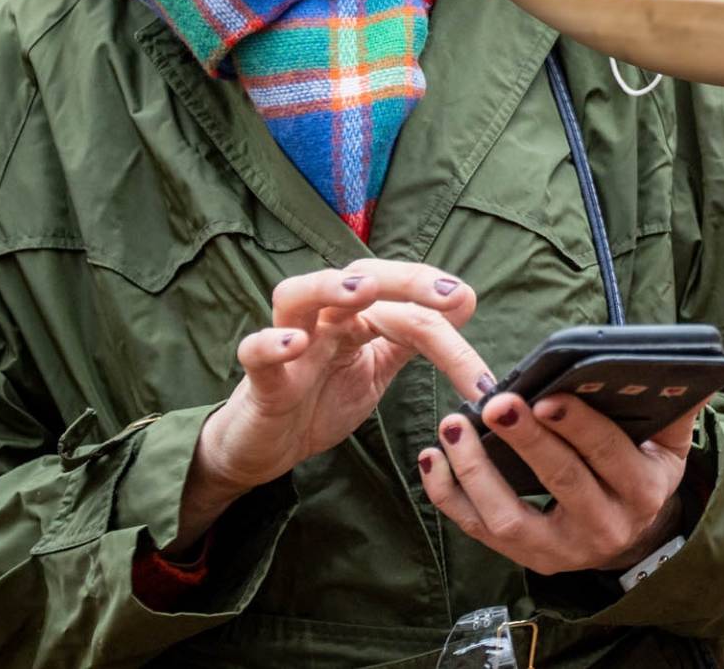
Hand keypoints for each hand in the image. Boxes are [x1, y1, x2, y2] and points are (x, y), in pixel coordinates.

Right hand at [196, 258, 494, 497]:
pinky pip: (255, 353)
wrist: (265, 448)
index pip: (399, 295)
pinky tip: (296, 344)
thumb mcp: (376, 368)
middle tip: (444, 294)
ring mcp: (289, 346)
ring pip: (297, 295)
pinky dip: (272, 343)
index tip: (468, 301)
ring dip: (331, 287)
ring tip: (364, 289)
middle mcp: (322, 319)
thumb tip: (463, 301)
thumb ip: (410, 337)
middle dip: (403, 279)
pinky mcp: (260, 381)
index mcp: (354, 317)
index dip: (434, 296)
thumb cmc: (319, 400)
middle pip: (356, 276)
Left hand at [418, 389, 714, 576]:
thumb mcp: (668, 446)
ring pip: (511, 519)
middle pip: (561, 482)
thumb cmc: (643, 472)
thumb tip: (693, 374)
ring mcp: (561, 552)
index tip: (546, 396)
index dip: (577, 426)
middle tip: (495, 403)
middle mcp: (604, 528)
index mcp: (642, 492)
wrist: (632, 535)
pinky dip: (450, 498)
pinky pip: (480, 532)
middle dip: (526, 441)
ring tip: (453, 427)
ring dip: (477, 472)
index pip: (608, 455)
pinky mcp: (526, 560)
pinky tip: (433, 460)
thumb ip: (675, 409)